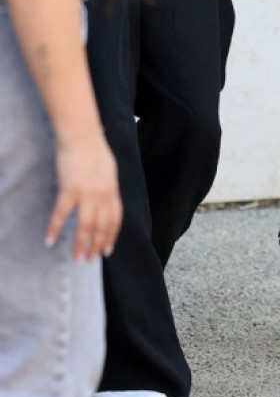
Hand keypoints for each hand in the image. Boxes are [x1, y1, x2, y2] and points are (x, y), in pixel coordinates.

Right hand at [47, 134, 121, 260]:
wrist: (82, 136)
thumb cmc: (95, 150)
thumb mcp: (109, 170)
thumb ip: (108, 187)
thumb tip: (107, 199)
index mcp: (112, 190)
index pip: (114, 220)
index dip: (111, 236)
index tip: (108, 250)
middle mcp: (102, 195)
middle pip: (101, 227)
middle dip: (97, 246)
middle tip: (90, 260)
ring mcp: (87, 194)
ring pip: (85, 226)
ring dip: (80, 244)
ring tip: (77, 259)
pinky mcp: (70, 190)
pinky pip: (61, 215)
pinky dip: (54, 229)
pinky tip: (49, 240)